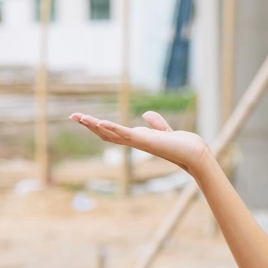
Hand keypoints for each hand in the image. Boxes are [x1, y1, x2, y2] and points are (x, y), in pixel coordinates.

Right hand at [70, 111, 210, 174]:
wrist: (194, 153)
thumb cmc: (182, 145)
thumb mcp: (164, 131)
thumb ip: (156, 124)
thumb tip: (146, 114)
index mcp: (137, 138)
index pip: (112, 132)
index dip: (98, 126)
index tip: (84, 118)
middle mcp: (135, 141)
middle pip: (106, 133)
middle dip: (90, 125)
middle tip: (73, 116)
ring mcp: (138, 142)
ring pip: (111, 133)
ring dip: (95, 125)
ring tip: (80, 117)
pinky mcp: (145, 140)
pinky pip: (125, 134)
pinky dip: (112, 128)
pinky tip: (101, 122)